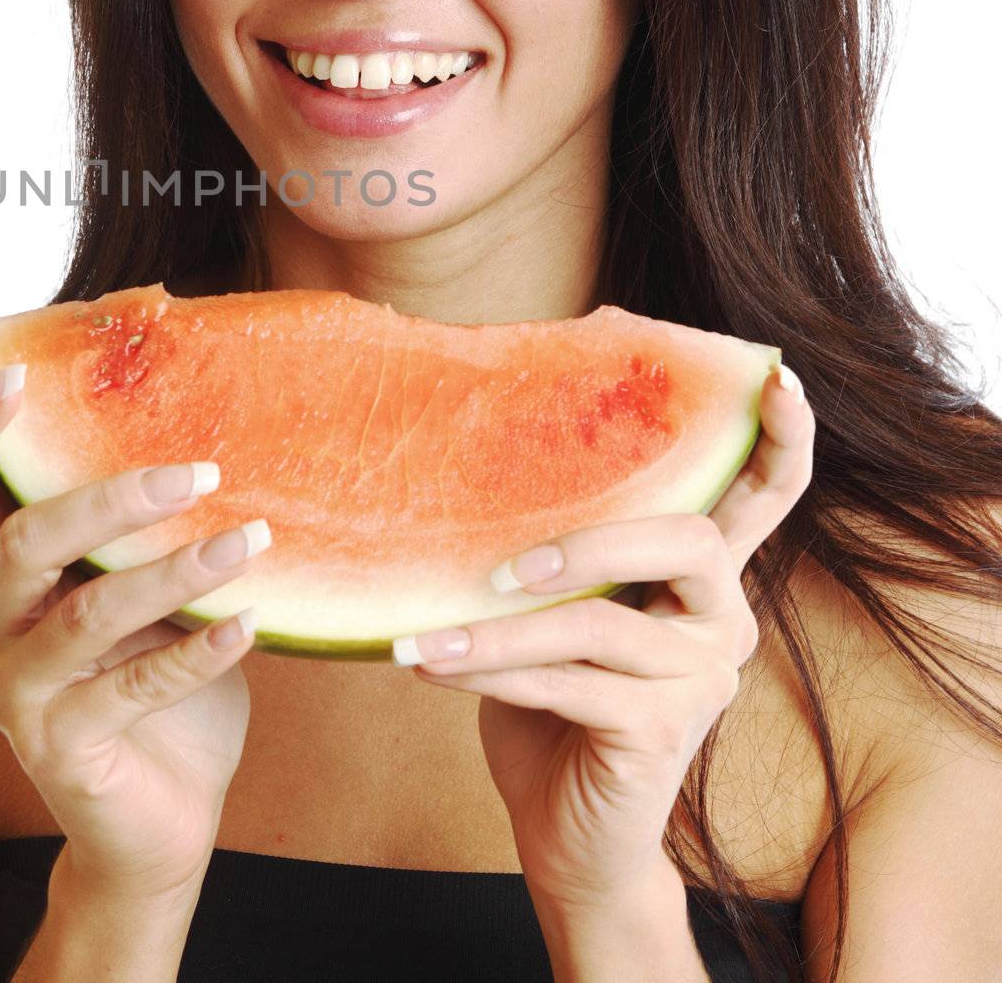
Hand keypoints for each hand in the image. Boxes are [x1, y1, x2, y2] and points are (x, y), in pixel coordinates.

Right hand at [0, 365, 268, 902]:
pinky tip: (252, 624)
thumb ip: (150, 535)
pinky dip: (198, 653)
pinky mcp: (60, 751)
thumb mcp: (152, 596)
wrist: (159, 820)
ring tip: (249, 539)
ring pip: (85, 614)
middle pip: (24, 540)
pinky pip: (133, 691)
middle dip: (109, 498)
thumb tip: (213, 438)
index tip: (18, 373)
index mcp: (9, 577)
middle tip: (196, 472)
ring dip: (173, 572)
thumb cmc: (158, 685)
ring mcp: (19, 694)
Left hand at [395, 362, 814, 904]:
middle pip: (685, 539)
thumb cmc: (550, 701)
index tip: (779, 376)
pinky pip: (569, 682)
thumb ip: (554, 552)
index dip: (781, 438)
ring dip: (497, 632)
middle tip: (501, 569)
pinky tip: (434, 663)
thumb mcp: (553, 609)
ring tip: (424, 636)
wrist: (564, 829)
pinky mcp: (664, 730)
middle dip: (591, 542)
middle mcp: (720, 618)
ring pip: (598, 624)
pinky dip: (492, 671)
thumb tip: (474, 471)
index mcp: (697, 577)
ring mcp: (701, 677)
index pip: (761, 497)